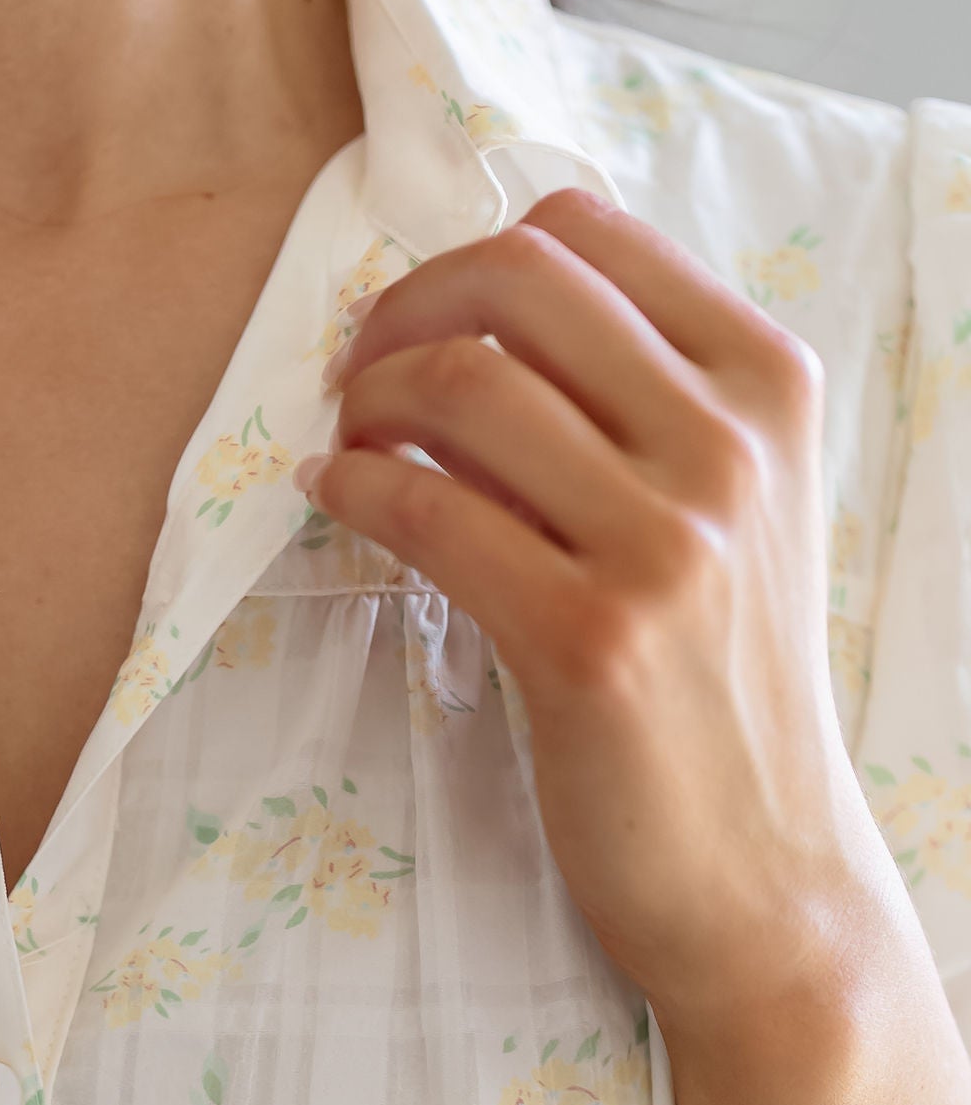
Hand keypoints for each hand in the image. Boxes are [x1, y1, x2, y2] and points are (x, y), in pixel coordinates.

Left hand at [300, 190, 907, 1046]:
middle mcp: (731, 445)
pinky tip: (335, 497)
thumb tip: (469, 325)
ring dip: (367, 402)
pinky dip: (356, 488)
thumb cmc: (719, 687)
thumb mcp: (725, 511)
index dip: (465, 262)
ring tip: (344, 446)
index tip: (414, 323)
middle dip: (401, 311)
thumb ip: (638, 408)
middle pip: (516, 284)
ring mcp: (667, 543)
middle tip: (353, 376)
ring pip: (465, 386)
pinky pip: (432, 513)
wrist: (765, 871)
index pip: (588, 233)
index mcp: (770, 383)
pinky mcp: (589, 639)